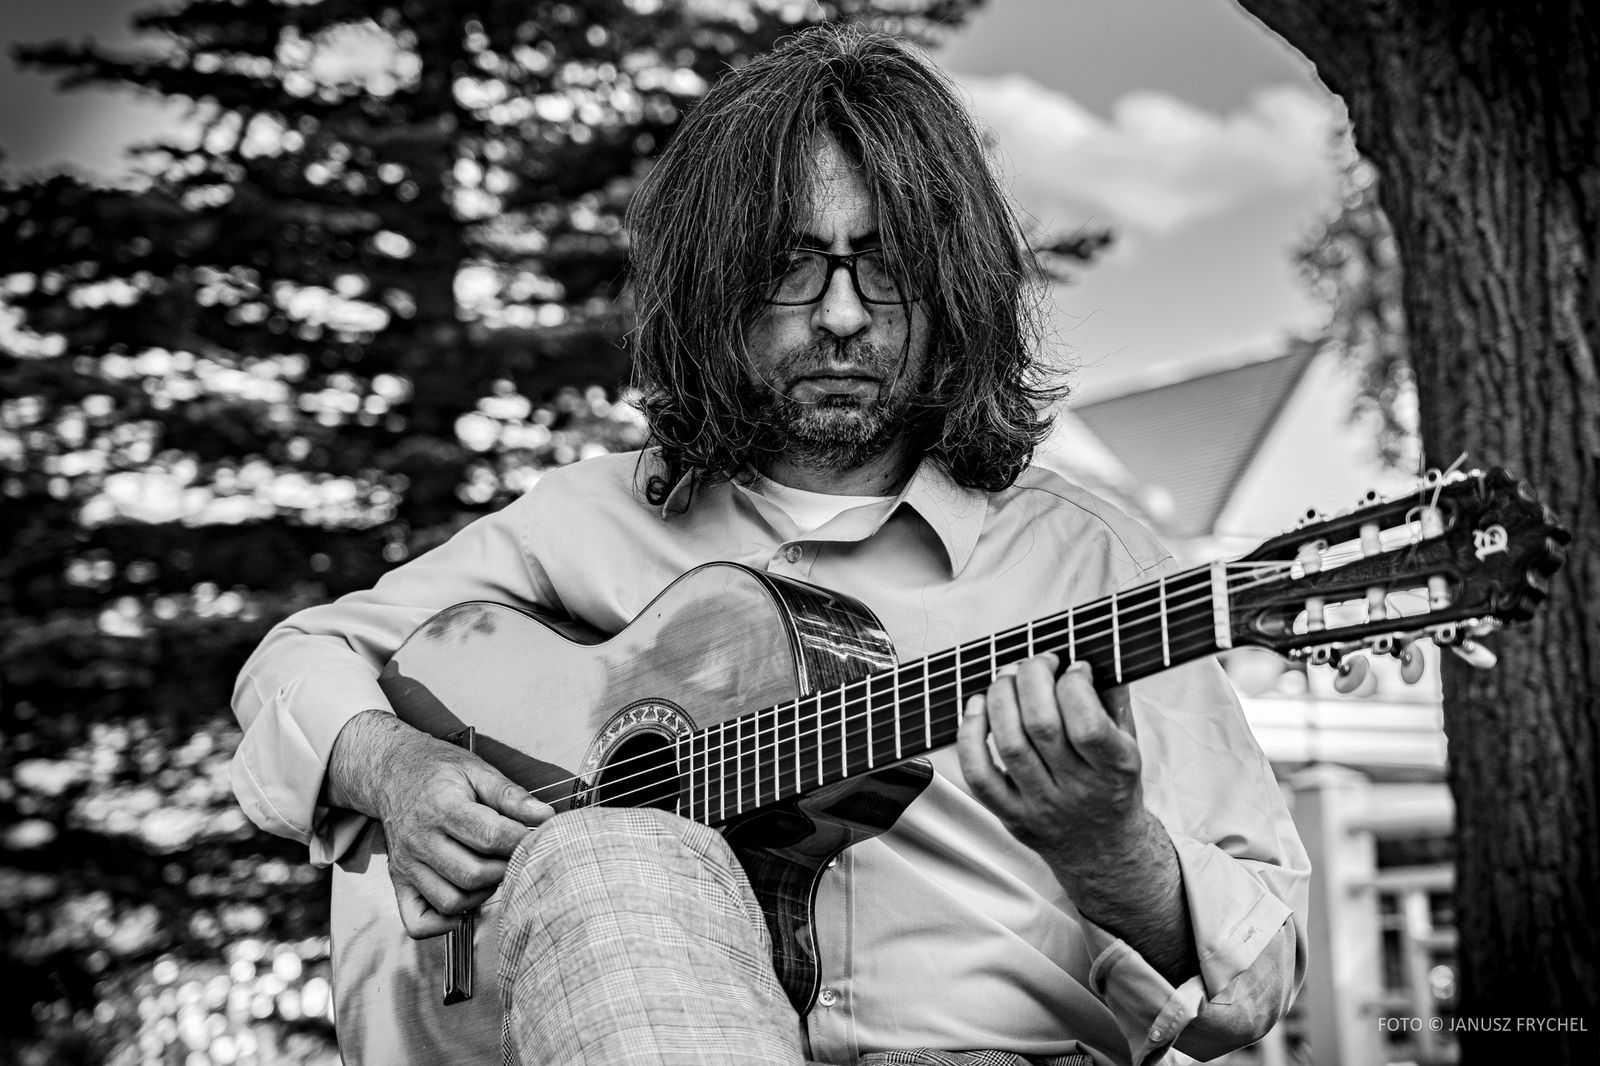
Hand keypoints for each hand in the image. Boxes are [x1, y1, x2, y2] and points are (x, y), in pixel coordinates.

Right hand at [329, 711, 553, 938]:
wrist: (393, 772)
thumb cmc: (441, 772)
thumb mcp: (477, 770)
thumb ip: (512, 795)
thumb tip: (546, 816)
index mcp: (441, 808)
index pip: (490, 837)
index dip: (521, 840)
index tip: (536, 836)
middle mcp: (419, 840)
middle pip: (473, 875)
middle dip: (505, 869)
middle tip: (516, 856)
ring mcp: (406, 866)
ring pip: (451, 901)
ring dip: (481, 895)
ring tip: (492, 872)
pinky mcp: (399, 882)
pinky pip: (419, 922)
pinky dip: (444, 924)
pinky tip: (465, 902)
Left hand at [957, 656, 1199, 981]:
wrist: (1103, 852)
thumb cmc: (1113, 785)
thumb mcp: (1129, 744)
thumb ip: (1114, 699)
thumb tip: (1092, 648)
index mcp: (1115, 769)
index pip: (1087, 724)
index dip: (1074, 684)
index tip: (1074, 667)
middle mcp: (1077, 790)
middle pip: (1041, 726)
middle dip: (1032, 679)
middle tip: (1036, 662)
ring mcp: (1040, 805)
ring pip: (1009, 745)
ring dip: (1001, 698)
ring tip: (1007, 676)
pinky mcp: (1010, 815)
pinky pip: (979, 775)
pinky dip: (970, 736)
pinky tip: (976, 707)